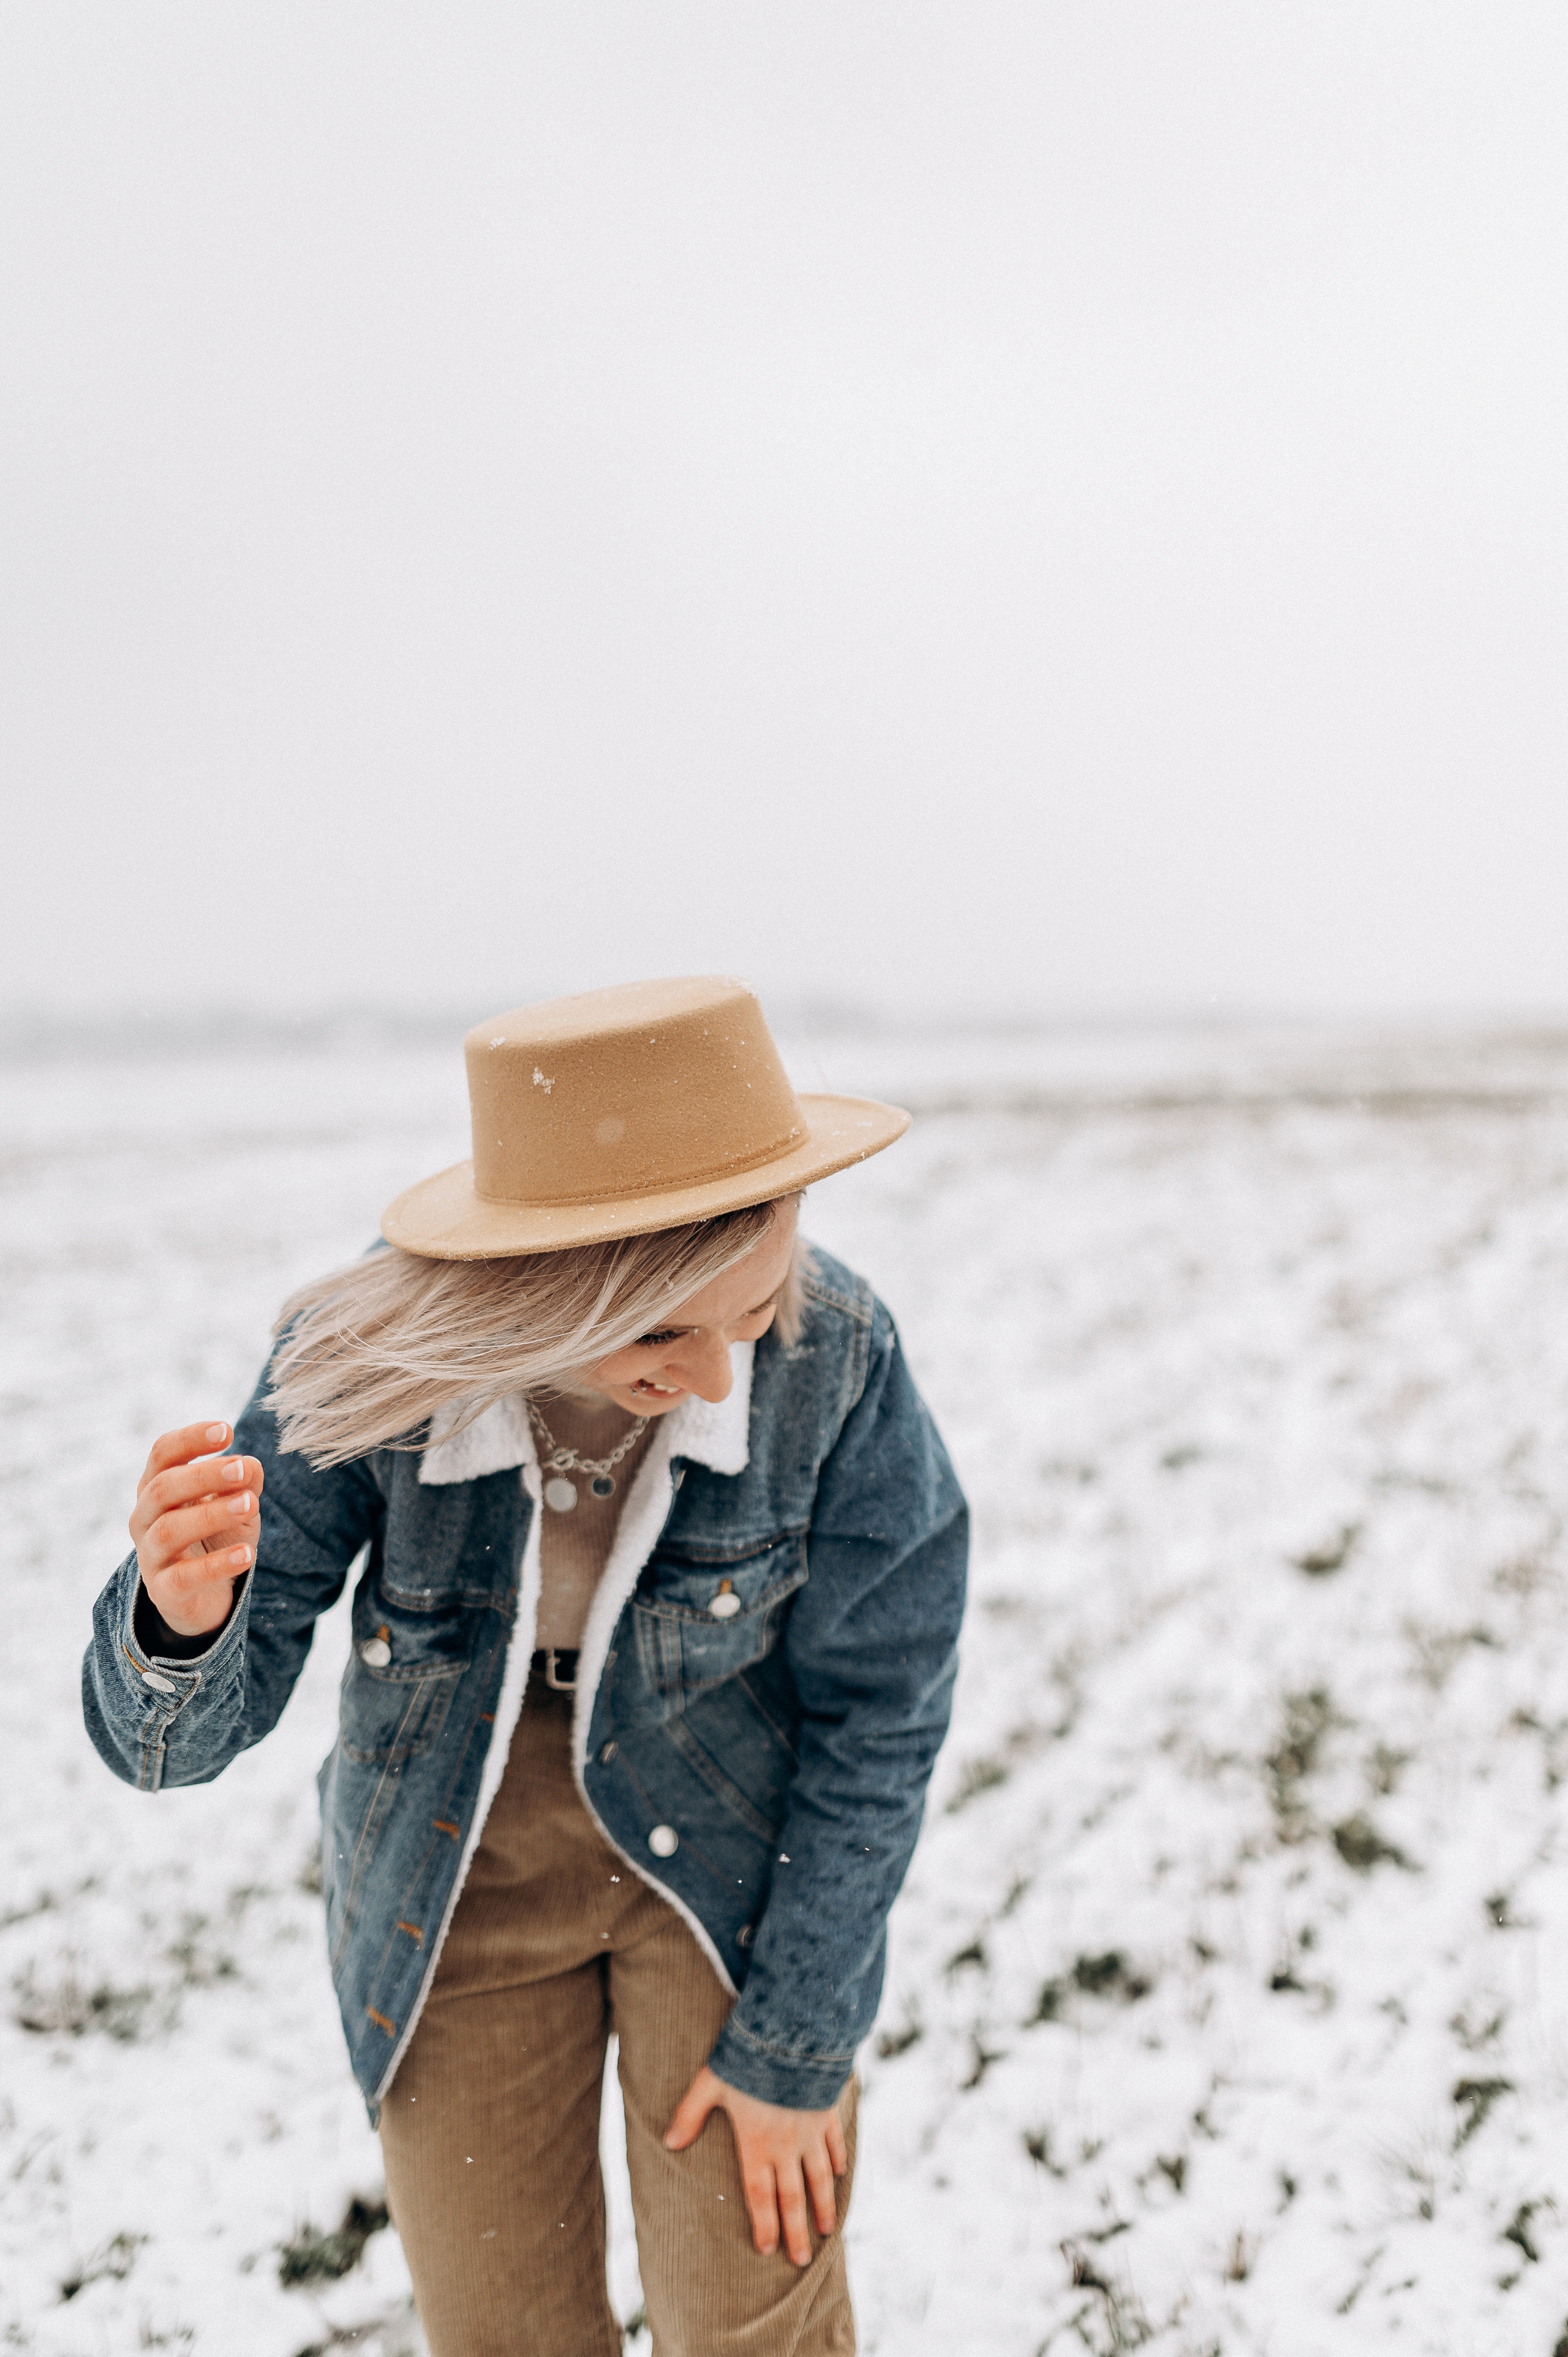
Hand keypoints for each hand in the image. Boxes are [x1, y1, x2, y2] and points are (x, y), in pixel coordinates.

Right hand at [129, 1420, 263, 1638]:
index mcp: (158, 1486)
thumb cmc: (217, 1535)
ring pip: (169, 1530)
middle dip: (203, 1475)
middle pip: (163, 1487)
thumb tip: (250, 1466)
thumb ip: (243, 1481)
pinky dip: (216, 1565)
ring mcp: (150, 1555)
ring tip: (250, 1504)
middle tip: (242, 1468)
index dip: (191, 1439)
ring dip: (211, 1514)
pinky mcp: (163, 1591)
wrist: (205, 1594)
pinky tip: (247, 1554)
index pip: (163, 1453)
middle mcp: (146, 1517)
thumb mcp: (236, 1502)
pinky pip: (183, 1577)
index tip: (227, 1430)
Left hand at [664, 2064, 846, 2265]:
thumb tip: (668, 2142)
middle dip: (796, 2232)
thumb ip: (690, 2113)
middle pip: (792, 2199)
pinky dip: (839, 2161)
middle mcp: (786, 2146)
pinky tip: (840, 2175)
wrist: (792, 2033)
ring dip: (823, 2206)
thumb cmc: (747, 2058)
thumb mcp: (711, 2082)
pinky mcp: (827, 2112)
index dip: (764, 2225)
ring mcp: (810, 2131)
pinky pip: (835, 2144)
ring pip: (820, 2179)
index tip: (766, 2248)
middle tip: (801, 2260)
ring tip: (827, 2231)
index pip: (759, 2196)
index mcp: (756, 2144)